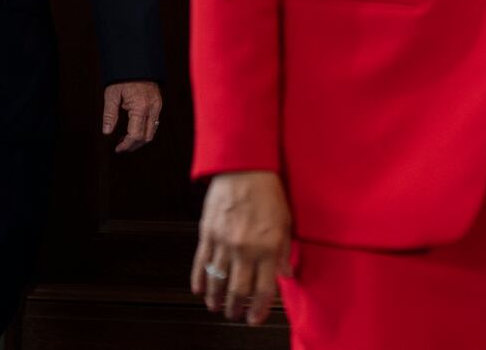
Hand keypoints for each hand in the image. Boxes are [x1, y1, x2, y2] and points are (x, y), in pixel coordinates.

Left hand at [101, 80, 161, 152]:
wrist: (136, 61)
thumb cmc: (122, 77)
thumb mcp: (112, 94)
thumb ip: (110, 115)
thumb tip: (106, 132)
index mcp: (141, 107)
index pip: (136, 135)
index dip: (126, 145)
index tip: (117, 149)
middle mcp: (152, 108)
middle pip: (146, 137)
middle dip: (134, 145)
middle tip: (120, 147)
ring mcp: (157, 106)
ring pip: (152, 131)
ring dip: (140, 139)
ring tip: (125, 140)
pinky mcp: (158, 103)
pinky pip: (154, 122)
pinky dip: (145, 130)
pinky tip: (133, 129)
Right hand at [191, 171, 291, 324]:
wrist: (243, 167)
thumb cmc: (268, 192)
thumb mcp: (285, 222)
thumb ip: (283, 252)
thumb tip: (286, 274)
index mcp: (267, 247)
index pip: (264, 290)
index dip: (259, 310)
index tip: (255, 319)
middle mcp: (245, 248)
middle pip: (239, 290)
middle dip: (236, 308)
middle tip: (234, 315)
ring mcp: (223, 241)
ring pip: (217, 280)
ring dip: (216, 298)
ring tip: (216, 307)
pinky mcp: (207, 232)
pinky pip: (201, 261)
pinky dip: (199, 278)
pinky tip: (199, 289)